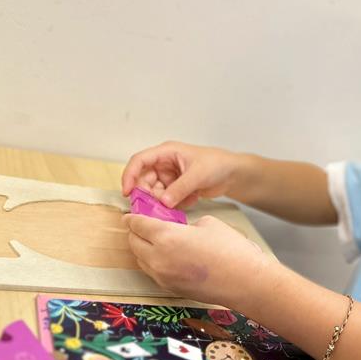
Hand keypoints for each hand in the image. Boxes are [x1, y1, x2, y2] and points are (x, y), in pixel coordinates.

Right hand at [121, 142, 248, 208]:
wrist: (233, 174)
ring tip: (179, 203)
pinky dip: (174, 203)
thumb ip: (179, 188)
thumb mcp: (198, 175)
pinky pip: (166, 199)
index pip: (139, 161)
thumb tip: (162, 202)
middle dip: (148, 194)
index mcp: (166, 153)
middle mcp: (164, 164)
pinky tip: (191, 199)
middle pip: (144, 180)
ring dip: (162, 201)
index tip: (127, 192)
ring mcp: (170, 177)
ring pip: (154, 192)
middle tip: (155, 206)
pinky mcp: (176, 189)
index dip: (130, 175)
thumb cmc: (217, 164)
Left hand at [125, 213, 273, 306]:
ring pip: (141, 260)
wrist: (246, 281)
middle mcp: (158, 259)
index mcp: (166, 238)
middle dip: (135, 233)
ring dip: (143, 249)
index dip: (132, 218)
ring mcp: (163, 277)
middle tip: (142, 226)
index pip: (138, 225)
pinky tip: (166, 256)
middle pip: (134, 243)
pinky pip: (153, 272)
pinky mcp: (171, 289)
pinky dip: (154, 262)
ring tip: (154, 241)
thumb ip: (185, 225)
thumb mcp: (207, 223)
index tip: (130, 216)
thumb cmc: (231, 249)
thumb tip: (177, 230)